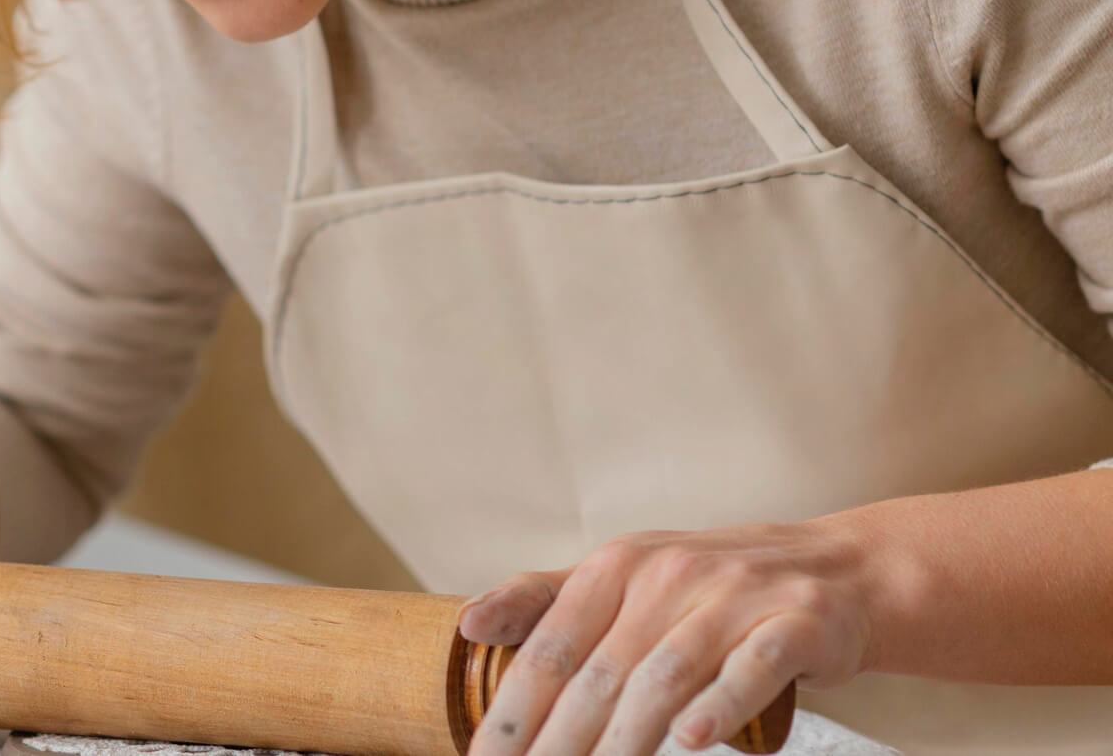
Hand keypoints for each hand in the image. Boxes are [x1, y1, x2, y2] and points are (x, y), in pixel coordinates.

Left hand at [458, 520, 875, 755]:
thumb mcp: (624, 576)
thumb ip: (546, 599)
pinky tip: (690, 743)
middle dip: (557, 742)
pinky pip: (752, 669)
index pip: (551, 646)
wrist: (836, 570)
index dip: (512, 710)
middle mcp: (669, 575)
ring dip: (623, 741)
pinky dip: (719, 708)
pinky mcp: (795, 624)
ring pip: (664, 678)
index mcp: (617, 566)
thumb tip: (468, 622)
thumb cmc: (708, 586)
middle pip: (600, 673)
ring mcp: (734, 598)